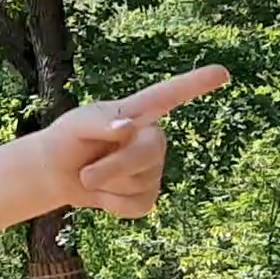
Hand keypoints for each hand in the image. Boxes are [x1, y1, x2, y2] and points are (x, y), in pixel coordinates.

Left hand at [34, 64, 230, 216]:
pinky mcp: (148, 195)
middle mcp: (152, 139)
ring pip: (138, 182)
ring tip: (91, 174)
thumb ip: (98, 122)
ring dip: (106, 184)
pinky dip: (112, 205)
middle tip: (84, 175)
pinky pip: (137, 206)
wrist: (57, 173)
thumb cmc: (68, 140)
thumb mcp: (74, 125)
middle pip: (147, 154)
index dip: (195, 84)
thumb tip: (129, 126)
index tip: (222, 72)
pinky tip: (103, 195)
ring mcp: (153, 168)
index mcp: (138, 113)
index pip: (169, 96)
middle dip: (113, 167)